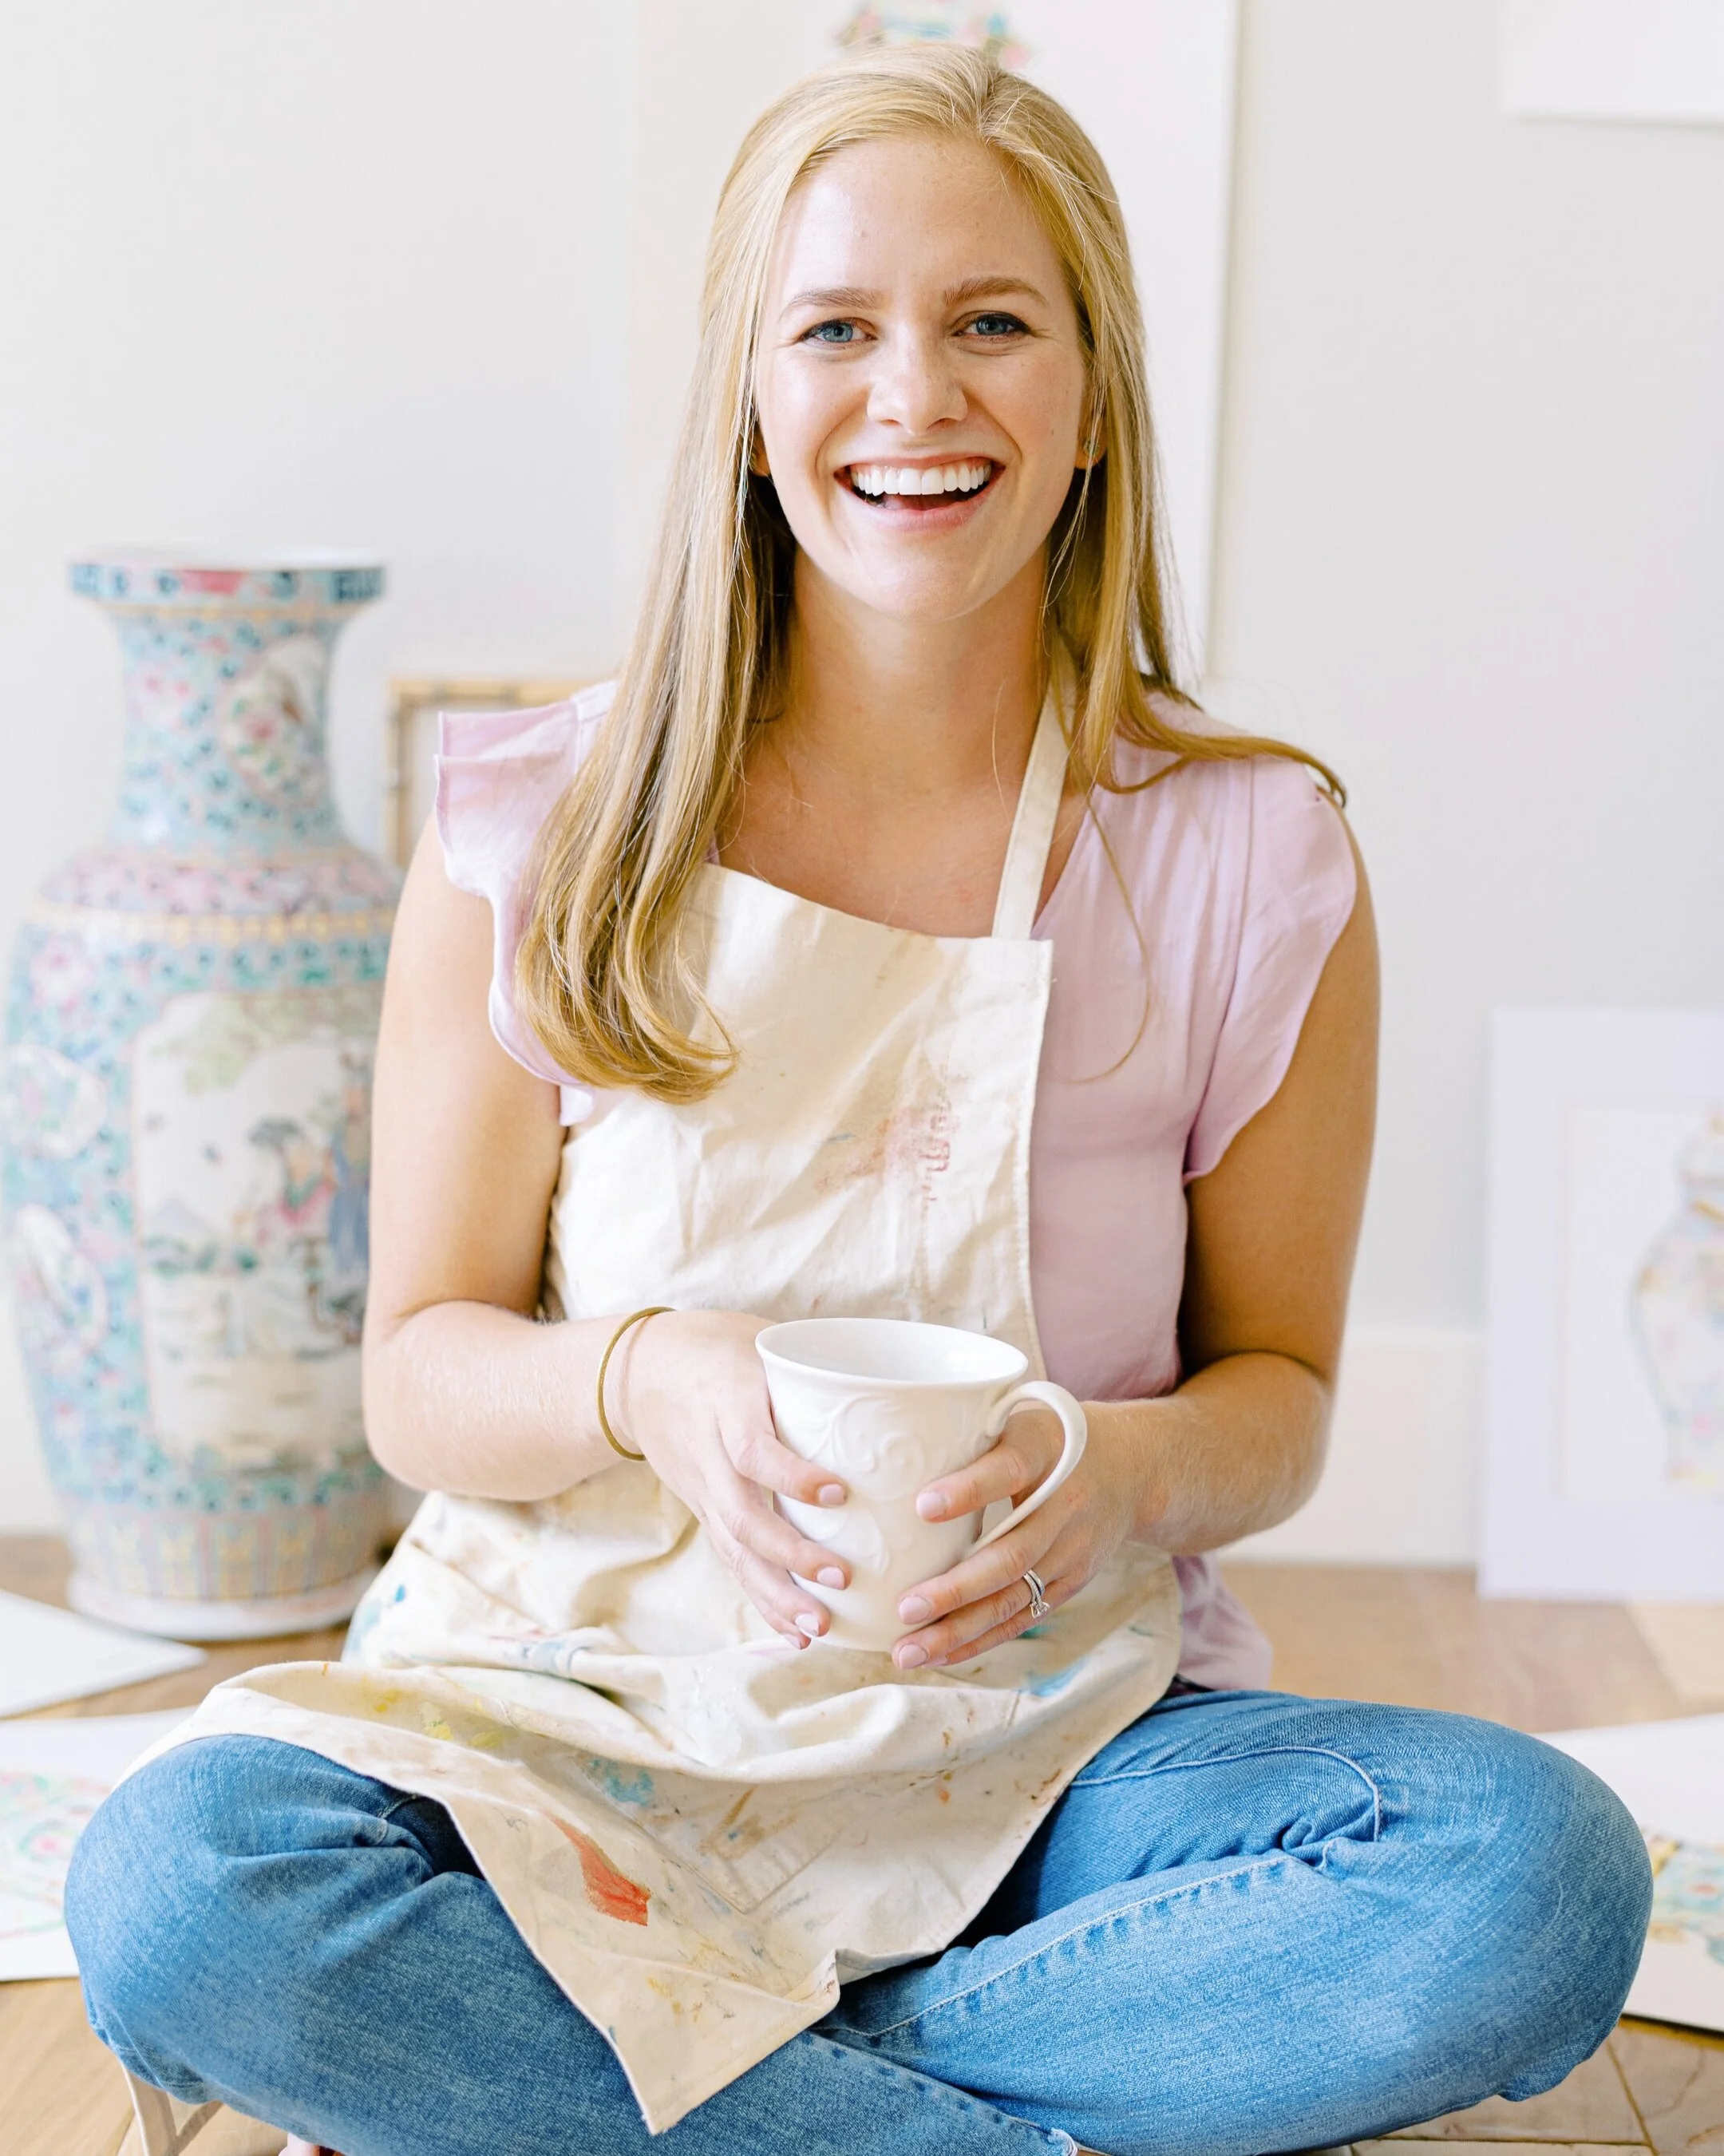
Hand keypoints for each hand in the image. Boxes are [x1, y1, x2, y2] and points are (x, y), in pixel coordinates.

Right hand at [615, 1309, 850, 1645]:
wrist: (639, 1373)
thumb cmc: (719, 1350)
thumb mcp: (761, 1342)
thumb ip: (816, 1367)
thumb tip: (901, 1387)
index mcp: (727, 1404)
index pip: (752, 1449)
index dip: (791, 1476)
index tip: (839, 1494)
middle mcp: (709, 1454)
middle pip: (743, 1515)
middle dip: (791, 1554)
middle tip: (842, 1576)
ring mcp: (703, 1489)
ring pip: (734, 1550)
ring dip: (777, 1592)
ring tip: (819, 1625)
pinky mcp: (704, 1512)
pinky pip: (731, 1561)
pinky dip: (762, 1599)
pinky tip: (795, 1631)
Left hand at [888, 1402, 1146, 1670]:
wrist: (1132, 1468)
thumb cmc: (1050, 1438)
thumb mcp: (1021, 1416)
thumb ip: (971, 1431)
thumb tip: (893, 1455)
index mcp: (1046, 1449)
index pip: (1009, 1469)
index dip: (969, 1490)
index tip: (922, 1506)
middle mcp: (1065, 1504)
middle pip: (1012, 1553)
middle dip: (957, 1588)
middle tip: (905, 1607)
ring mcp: (1072, 1550)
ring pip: (1014, 1597)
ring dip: (960, 1629)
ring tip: (909, 1650)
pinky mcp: (1070, 1582)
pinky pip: (1023, 1616)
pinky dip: (981, 1639)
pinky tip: (940, 1654)